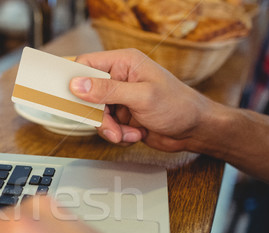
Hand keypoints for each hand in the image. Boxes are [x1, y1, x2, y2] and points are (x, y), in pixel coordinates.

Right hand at [69, 49, 213, 150]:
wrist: (195, 130)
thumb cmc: (178, 106)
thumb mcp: (141, 97)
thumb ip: (108, 91)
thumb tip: (78, 84)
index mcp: (124, 62)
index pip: (86, 65)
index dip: (76, 82)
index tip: (73, 99)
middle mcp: (119, 78)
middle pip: (87, 96)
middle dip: (98, 116)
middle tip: (111, 127)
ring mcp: (120, 98)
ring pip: (96, 115)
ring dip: (110, 129)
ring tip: (129, 133)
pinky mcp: (122, 115)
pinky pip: (107, 127)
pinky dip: (118, 135)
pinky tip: (135, 134)